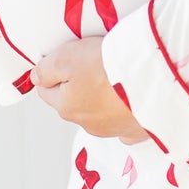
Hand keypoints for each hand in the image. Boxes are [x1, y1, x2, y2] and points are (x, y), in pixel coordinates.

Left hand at [33, 34, 150, 140]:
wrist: (152, 78)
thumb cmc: (107, 66)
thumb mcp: (65, 57)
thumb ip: (45, 69)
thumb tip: (36, 78)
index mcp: (66, 108)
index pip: (47, 92)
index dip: (54, 73)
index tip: (69, 60)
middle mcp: (87, 124)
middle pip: (75, 103)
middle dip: (80, 86)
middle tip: (97, 64)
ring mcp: (113, 130)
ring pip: (100, 113)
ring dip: (105, 99)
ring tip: (119, 76)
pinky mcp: (137, 131)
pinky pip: (127, 122)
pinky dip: (127, 112)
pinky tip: (134, 99)